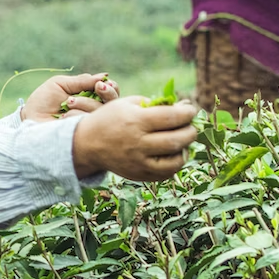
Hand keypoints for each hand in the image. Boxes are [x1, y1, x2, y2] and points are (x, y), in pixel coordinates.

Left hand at [20, 73, 118, 122]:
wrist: (29, 119)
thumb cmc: (42, 101)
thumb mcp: (60, 85)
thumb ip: (82, 81)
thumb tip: (105, 75)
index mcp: (90, 97)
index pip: (111, 92)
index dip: (110, 87)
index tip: (101, 83)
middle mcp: (94, 112)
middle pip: (114, 103)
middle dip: (108, 93)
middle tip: (98, 88)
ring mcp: (90, 125)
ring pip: (101, 112)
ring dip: (85, 103)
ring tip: (68, 103)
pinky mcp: (85, 138)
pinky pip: (90, 124)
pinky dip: (77, 115)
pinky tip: (64, 117)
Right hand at [71, 99, 198, 180]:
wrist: (87, 144)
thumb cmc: (110, 119)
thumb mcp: (128, 103)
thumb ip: (155, 104)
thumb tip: (183, 109)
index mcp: (136, 121)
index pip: (172, 117)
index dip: (187, 113)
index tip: (191, 110)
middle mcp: (138, 143)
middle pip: (177, 139)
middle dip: (191, 131)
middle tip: (191, 126)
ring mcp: (138, 162)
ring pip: (175, 160)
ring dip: (185, 149)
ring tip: (183, 141)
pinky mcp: (139, 175)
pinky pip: (167, 173)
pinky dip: (175, 163)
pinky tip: (174, 154)